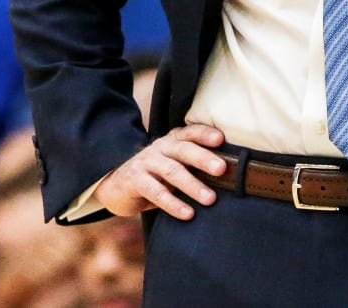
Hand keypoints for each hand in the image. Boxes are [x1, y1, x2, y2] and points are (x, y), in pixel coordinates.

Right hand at [94, 124, 225, 219]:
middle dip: (203, 158)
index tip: (221, 139)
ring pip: (171, 171)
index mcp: (172, 141)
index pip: (190, 132)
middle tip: (222, 169)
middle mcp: (160, 148)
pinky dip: (173, 203)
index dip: (204, 134)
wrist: (116, 185)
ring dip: (192, 185)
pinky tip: (188, 214)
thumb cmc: (155, 176)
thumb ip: (193, 167)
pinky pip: (156, 192)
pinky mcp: (135, 181)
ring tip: (210, 199)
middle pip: (183, 150)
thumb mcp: (173, 166)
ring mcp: (146, 162)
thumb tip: (231, 178)